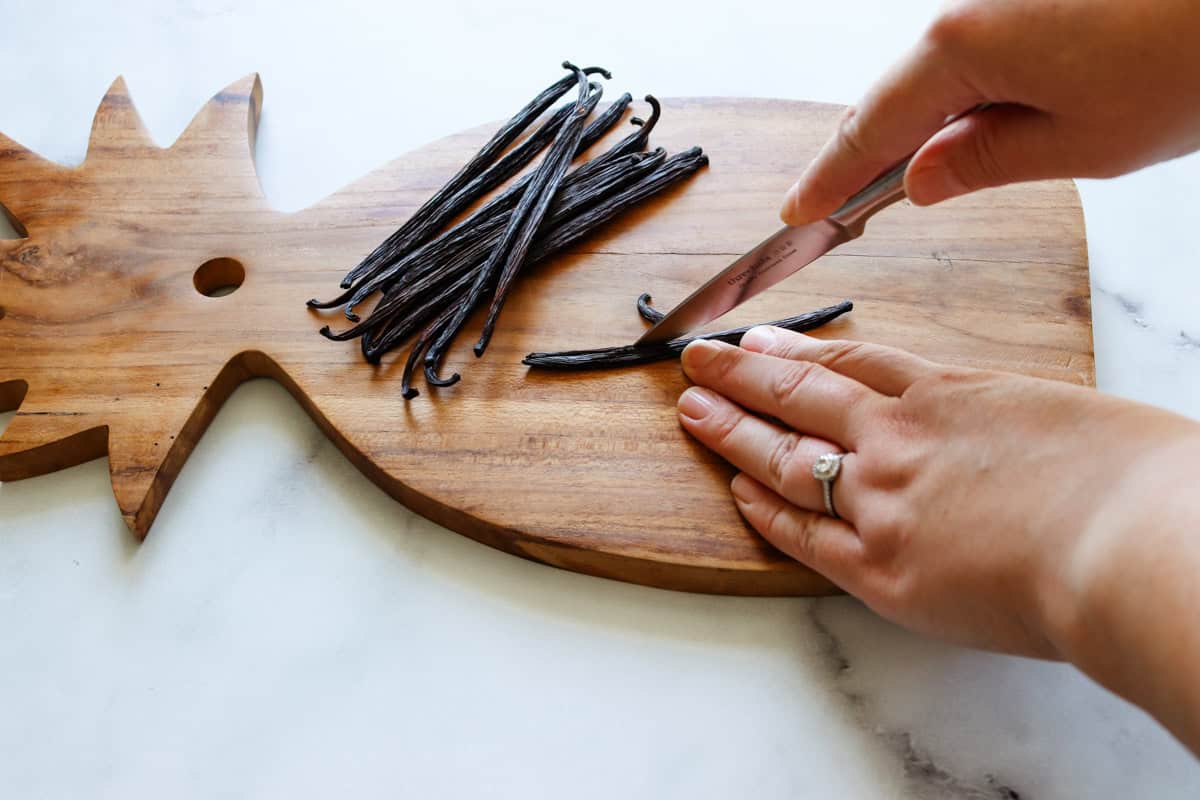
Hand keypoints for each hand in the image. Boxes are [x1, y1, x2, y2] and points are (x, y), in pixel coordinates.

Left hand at [675, 329, 1199, 667]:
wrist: (1133, 541)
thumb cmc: (1130, 479)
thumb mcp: (1061, 416)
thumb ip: (1000, 422)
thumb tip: (989, 437)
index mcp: (949, 394)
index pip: (852, 362)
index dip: (797, 350)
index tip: (761, 340)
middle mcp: (900, 439)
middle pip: (800, 395)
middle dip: (740, 374)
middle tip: (697, 358)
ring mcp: (881, 501)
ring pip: (786, 457)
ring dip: (732, 431)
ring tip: (692, 409)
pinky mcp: (880, 569)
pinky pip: (804, 535)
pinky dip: (764, 512)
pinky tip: (735, 492)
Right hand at [781, 0, 1199, 222]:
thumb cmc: (1187, 59)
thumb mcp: (1079, 144)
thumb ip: (984, 162)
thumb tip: (921, 181)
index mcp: (963, 47)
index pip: (870, 128)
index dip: (828, 178)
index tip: (798, 211)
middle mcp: (969, 11)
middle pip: (892, 98)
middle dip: (859, 157)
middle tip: (833, 207)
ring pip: (932, 77)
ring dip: (914, 132)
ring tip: (898, 184)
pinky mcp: (1030, 1)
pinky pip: (971, 56)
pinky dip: (955, 101)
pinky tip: (961, 132)